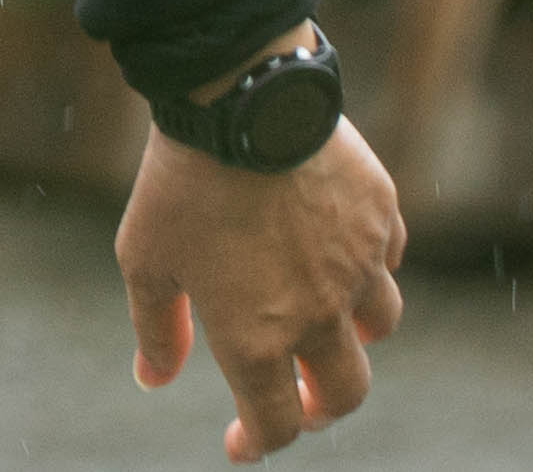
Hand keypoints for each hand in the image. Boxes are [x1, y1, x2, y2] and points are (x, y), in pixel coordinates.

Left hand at [116, 115, 406, 460]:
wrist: (236, 95)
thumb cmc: (180, 182)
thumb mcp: (145, 260)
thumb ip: (156, 328)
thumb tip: (153, 379)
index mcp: (257, 338)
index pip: (276, 425)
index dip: (259, 443)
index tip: (242, 440)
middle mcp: (318, 314)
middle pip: (345, 393)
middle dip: (322, 404)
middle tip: (300, 396)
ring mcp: (358, 265)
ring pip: (380, 325)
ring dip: (354, 335)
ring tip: (323, 315)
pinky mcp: (381, 215)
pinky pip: (387, 258)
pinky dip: (369, 267)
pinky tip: (338, 250)